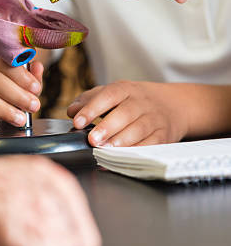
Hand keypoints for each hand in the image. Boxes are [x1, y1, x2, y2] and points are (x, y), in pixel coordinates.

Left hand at [67, 81, 188, 145]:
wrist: (173, 105)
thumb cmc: (132, 101)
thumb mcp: (111, 94)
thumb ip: (88, 100)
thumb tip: (72, 110)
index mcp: (125, 90)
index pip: (108, 95)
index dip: (92, 108)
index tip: (77, 121)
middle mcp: (141, 103)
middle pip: (125, 114)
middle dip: (107, 128)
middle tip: (92, 140)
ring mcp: (154, 119)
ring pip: (139, 129)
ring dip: (121, 141)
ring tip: (105, 149)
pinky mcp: (163, 135)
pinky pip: (151, 144)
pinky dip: (137, 151)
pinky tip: (123, 156)